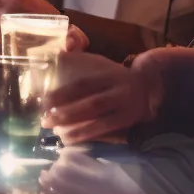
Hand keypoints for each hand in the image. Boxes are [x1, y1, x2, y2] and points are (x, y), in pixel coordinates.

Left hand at [43, 52, 161, 143]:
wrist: (148, 87)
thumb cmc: (114, 76)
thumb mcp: (101, 65)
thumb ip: (79, 58)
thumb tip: (57, 53)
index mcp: (109, 74)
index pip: (84, 85)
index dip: (63, 93)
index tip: (44, 101)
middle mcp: (119, 91)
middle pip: (92, 105)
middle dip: (67, 114)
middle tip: (45, 120)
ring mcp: (126, 109)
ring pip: (100, 122)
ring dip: (76, 130)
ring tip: (55, 132)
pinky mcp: (128, 123)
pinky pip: (106, 132)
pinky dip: (87, 137)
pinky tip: (71, 140)